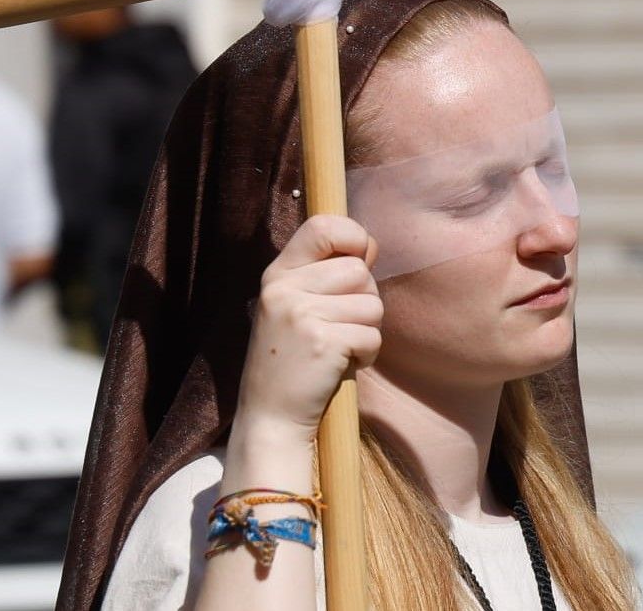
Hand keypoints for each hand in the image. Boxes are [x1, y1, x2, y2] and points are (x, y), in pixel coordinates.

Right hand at [235, 214, 381, 444]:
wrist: (270, 416)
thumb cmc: (292, 360)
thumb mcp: (295, 307)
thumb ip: (326, 275)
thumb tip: (370, 245)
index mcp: (278, 274)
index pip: (323, 226)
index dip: (353, 236)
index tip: (359, 260)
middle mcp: (284, 288)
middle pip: (359, 271)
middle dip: (364, 301)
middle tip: (341, 327)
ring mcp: (300, 314)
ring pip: (372, 305)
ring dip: (367, 331)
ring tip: (339, 348)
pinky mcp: (321, 342)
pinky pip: (372, 336)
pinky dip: (367, 354)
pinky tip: (341, 365)